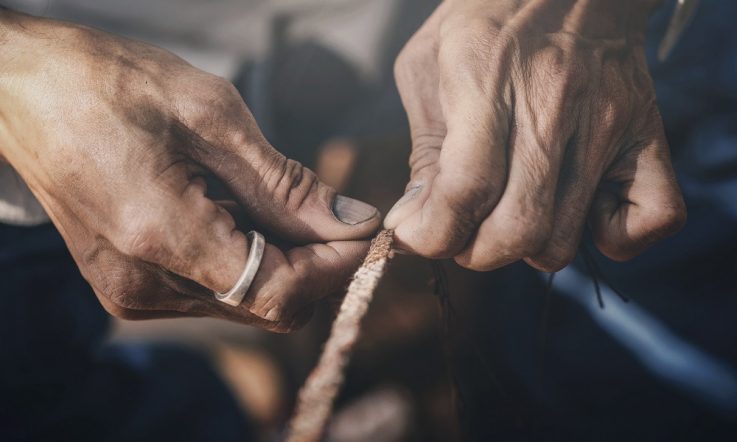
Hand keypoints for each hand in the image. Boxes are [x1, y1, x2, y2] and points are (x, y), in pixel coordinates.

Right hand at [0, 11, 379, 330]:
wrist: (23, 89)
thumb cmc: (111, 83)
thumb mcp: (213, 117)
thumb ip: (287, 185)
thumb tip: (352, 222)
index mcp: (162, 236)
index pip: (280, 290)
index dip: (334, 267)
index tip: (364, 231)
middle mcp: (143, 283)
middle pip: (266, 305)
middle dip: (314, 265)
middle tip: (332, 211)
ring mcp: (131, 291)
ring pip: (244, 300)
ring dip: (279, 259)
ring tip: (270, 197)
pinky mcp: (126, 285)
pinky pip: (212, 289)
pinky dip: (244, 257)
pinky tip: (234, 209)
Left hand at [385, 0, 685, 270]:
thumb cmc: (485, 22)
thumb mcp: (428, 67)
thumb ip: (422, 148)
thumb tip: (420, 220)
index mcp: (487, 82)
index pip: (466, 188)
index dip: (429, 234)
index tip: (415, 233)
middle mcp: (554, 105)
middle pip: (517, 229)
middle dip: (473, 251)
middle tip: (462, 229)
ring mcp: (608, 123)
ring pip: (564, 240)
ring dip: (526, 247)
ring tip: (511, 213)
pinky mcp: (646, 133)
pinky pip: (653, 218)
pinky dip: (614, 237)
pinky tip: (578, 211)